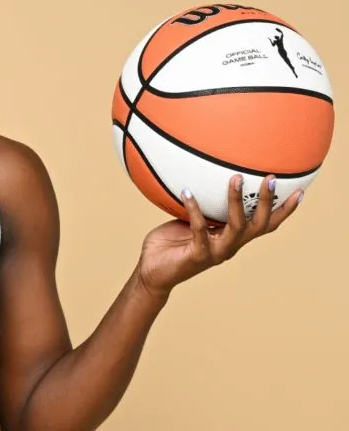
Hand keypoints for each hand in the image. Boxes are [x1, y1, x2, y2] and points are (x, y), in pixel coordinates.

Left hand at [135, 174, 303, 299]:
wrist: (151, 272)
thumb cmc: (170, 245)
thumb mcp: (190, 222)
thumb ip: (202, 208)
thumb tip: (202, 179)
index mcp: (232, 239)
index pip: (264, 225)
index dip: (283, 212)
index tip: (299, 192)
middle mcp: (229, 247)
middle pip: (259, 225)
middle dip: (268, 202)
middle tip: (271, 178)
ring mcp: (215, 252)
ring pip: (237, 227)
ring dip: (237, 202)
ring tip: (235, 178)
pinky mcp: (197, 255)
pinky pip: (200, 229)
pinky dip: (194, 209)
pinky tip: (186, 192)